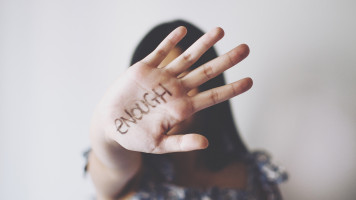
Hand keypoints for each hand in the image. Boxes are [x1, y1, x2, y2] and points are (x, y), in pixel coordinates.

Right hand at [92, 26, 251, 153]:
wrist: (111, 125)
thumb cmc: (135, 137)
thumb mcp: (159, 145)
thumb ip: (181, 143)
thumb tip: (206, 143)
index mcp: (181, 107)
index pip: (212, 96)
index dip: (232, 89)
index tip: (250, 81)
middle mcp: (176, 90)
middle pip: (206, 72)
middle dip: (226, 60)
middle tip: (246, 49)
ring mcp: (161, 78)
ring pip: (187, 58)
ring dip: (204, 44)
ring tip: (221, 31)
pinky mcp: (145, 69)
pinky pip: (160, 52)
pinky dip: (171, 41)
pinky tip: (183, 31)